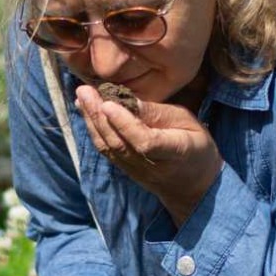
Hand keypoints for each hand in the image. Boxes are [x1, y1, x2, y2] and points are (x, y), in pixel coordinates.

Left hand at [75, 85, 222, 226]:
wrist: (192, 184)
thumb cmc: (194, 144)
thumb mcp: (186, 122)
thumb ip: (158, 114)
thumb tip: (128, 100)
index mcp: (174, 152)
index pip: (145, 141)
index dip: (124, 124)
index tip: (108, 104)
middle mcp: (151, 165)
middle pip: (119, 144)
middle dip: (99, 116)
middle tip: (84, 91)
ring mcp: (135, 171)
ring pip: (108, 148)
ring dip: (91, 122)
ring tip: (81, 97)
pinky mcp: (125, 170)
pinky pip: (106, 150)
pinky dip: (93, 130)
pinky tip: (86, 112)